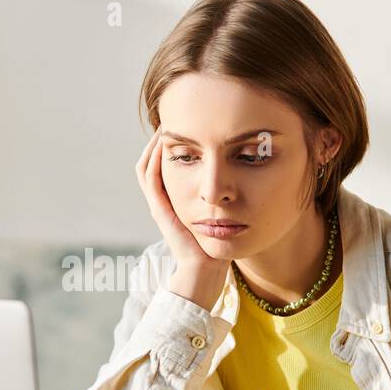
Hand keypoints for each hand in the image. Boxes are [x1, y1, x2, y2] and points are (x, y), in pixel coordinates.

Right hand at [135, 130, 228, 308]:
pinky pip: (150, 177)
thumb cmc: (217, 247)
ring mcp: (159, 204)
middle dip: (162, 139)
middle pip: (154, 161)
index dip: (173, 144)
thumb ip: (225, 198)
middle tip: (174, 118)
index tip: (188, 125)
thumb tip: (243, 179)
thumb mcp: (222, 214)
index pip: (166, 165)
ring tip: (166, 124)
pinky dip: (154, 158)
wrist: (205, 271)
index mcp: (176, 200)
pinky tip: (164, 143)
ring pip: (147, 165)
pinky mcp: (159, 209)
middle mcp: (164, 200)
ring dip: (155, 144)